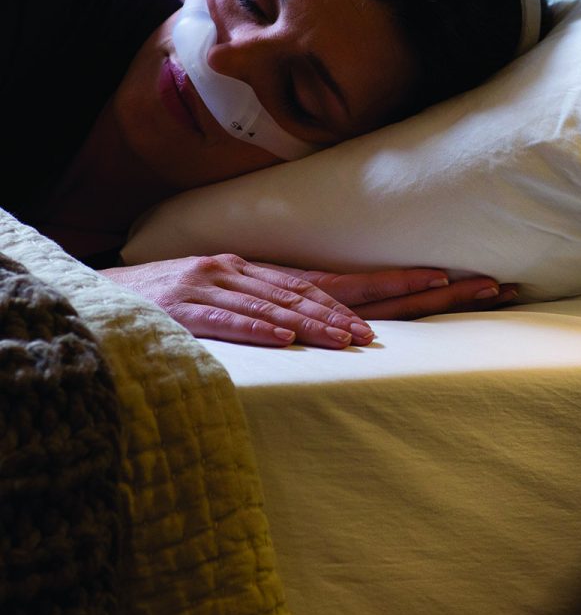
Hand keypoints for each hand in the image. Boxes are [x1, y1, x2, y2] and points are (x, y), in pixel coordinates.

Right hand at [101, 255, 516, 348]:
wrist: (99, 295)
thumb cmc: (172, 303)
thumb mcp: (229, 298)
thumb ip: (275, 308)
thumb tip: (325, 328)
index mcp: (269, 274)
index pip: (345, 280)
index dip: (398, 282)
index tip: (447, 281)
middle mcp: (251, 273)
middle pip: (332, 287)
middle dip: (395, 290)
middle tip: (447, 288)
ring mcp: (219, 287)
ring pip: (284, 306)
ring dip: (324, 321)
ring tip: (362, 337)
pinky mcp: (185, 308)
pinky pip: (227, 322)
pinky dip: (257, 331)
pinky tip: (285, 341)